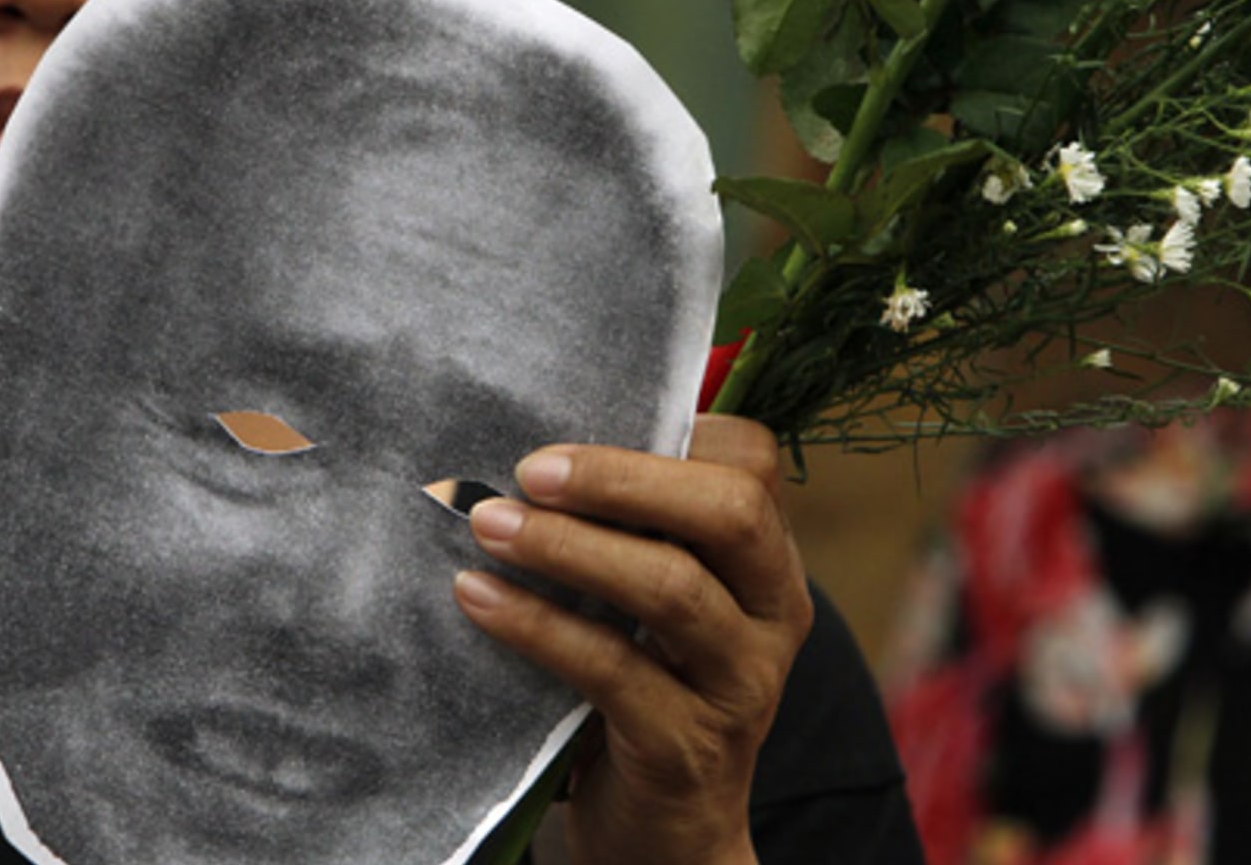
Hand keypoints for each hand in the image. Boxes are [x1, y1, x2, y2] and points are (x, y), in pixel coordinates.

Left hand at [454, 415, 813, 864]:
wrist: (668, 836)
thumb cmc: (647, 688)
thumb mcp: (659, 604)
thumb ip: (634, 531)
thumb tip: (537, 442)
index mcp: (767, 561)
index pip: (753, 461)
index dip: (676, 427)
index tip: (580, 428)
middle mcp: (772, 614)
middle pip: (729, 512)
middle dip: (622, 479)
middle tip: (528, 469)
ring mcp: (740, 683)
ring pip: (670, 587)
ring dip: (567, 547)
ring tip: (487, 525)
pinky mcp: (685, 744)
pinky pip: (610, 668)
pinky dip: (536, 625)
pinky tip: (478, 597)